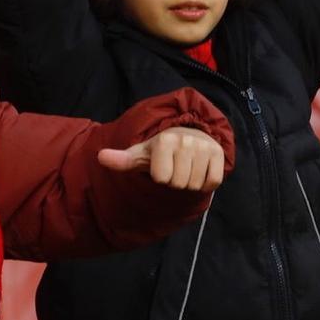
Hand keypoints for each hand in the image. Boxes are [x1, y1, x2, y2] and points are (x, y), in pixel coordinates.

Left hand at [96, 126, 225, 192]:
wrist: (190, 135)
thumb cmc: (161, 150)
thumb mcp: (141, 154)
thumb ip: (122, 159)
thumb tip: (100, 157)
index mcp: (165, 140)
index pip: (162, 179)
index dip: (161, 177)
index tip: (162, 166)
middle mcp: (186, 140)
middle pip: (179, 184)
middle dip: (176, 181)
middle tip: (176, 167)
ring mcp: (204, 146)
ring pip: (195, 185)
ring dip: (190, 182)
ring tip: (187, 168)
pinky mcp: (219, 153)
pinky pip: (212, 182)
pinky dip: (206, 182)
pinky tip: (200, 170)